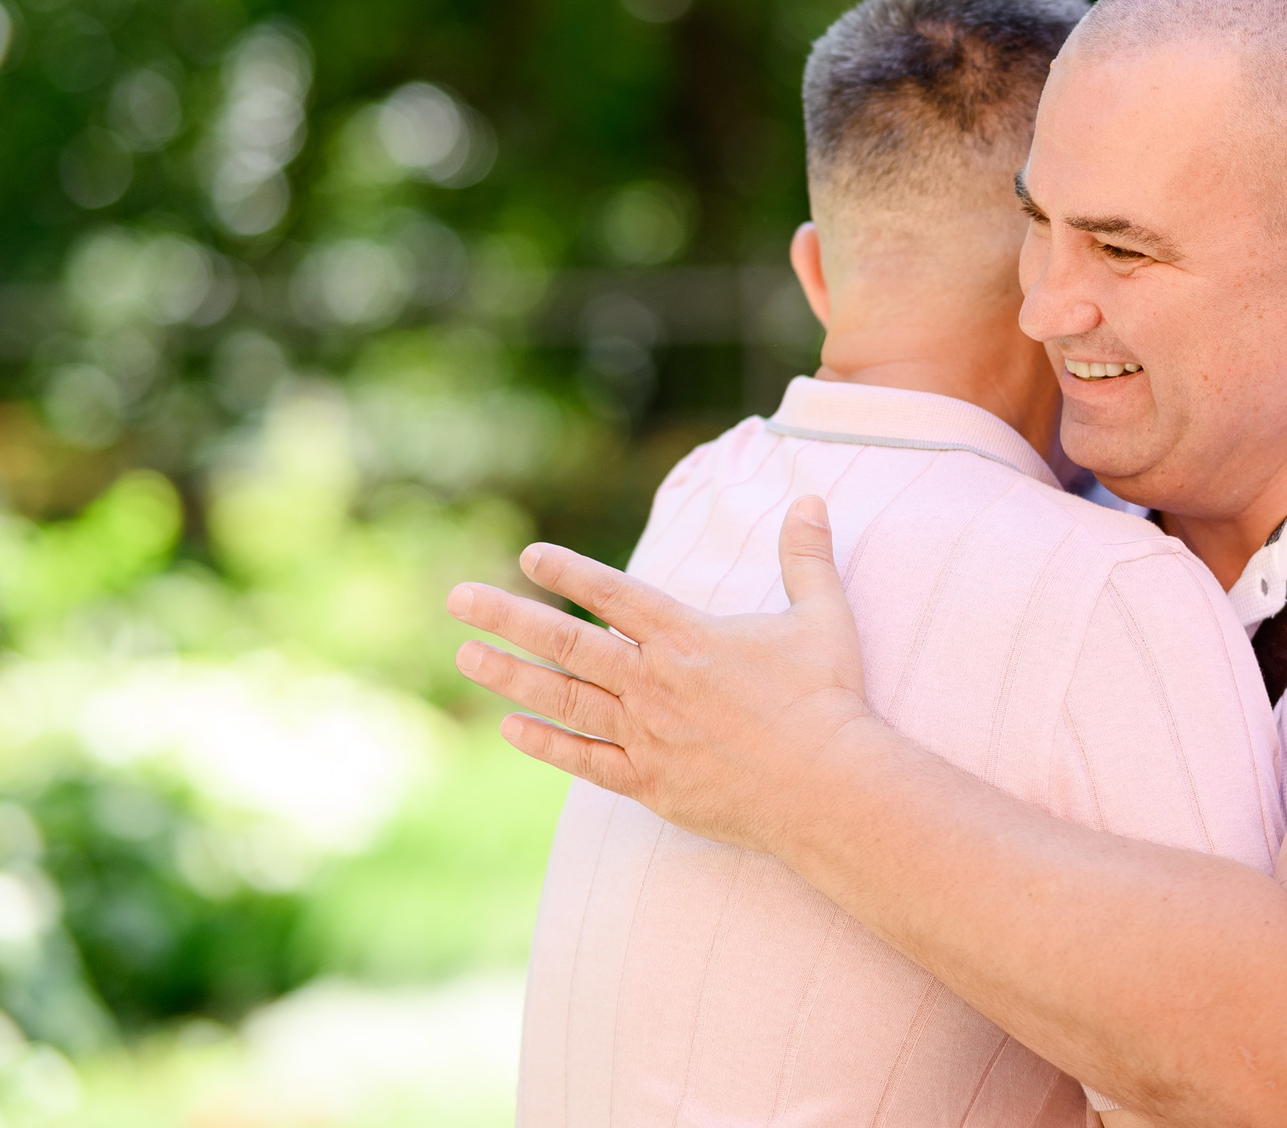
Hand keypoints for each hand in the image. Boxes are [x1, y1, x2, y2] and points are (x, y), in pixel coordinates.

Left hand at [445, 496, 873, 850]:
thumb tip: (810, 499)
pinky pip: (585, 761)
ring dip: (511, 676)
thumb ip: (806, 557)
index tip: (530, 555)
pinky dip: (546, 744)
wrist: (828, 787)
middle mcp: (655, 682)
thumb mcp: (822, 617)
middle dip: (507, 618)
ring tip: (466, 658)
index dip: (570, 572)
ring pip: (564, 699)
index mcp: (689, 638)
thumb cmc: (828, 700)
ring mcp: (647, 735)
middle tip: (458, 599)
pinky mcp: (650, 783)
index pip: (615, 594)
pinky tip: (511, 727)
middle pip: (568, 643)